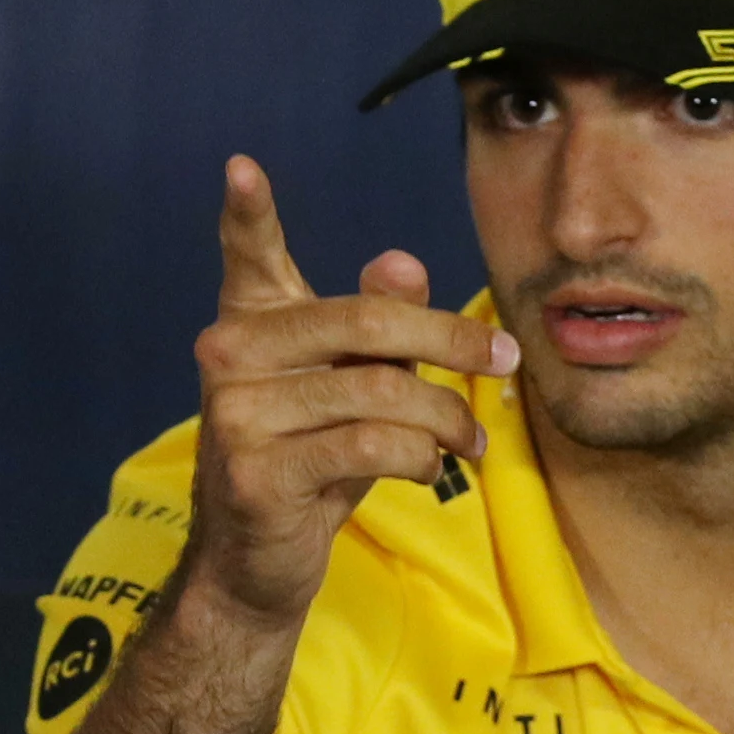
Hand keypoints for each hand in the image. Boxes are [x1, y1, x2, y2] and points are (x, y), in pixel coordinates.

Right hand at [182, 156, 519, 629]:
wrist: (258, 566)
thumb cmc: (313, 463)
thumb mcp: (354, 387)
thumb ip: (379, 327)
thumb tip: (402, 263)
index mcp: (251, 323)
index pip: (249, 257)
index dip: (246, 212)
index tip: (242, 167)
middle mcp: (229, 356)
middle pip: (365, 322)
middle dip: (450, 340)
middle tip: (503, 360)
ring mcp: (236, 414)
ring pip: (380, 392)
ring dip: (446, 418)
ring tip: (471, 440)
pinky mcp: (257, 473)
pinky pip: (368, 446)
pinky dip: (420, 457)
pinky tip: (432, 469)